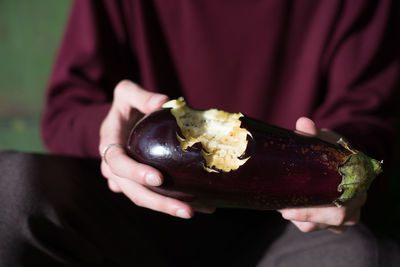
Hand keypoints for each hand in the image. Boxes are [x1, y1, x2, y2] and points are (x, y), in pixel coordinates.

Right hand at [99, 80, 214, 217]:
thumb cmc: (126, 105)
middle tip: (187, 210)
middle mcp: (115, 168)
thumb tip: (163, 102)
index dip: (135, 173)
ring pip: (145, 198)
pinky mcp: (140, 183)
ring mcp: (127, 179)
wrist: (124, 119)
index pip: (117, 163)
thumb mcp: (126, 92)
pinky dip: (174, 201)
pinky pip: (155, 196)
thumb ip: (140, 95)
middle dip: (159, 203)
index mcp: (109, 145)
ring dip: (169, 208)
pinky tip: (199, 205)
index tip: (158, 179)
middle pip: (133, 192)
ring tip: (195, 212)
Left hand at [279, 117, 366, 232]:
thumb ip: (312, 133)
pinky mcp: (337, 220)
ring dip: (300, 218)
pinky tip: (292, 210)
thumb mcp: (322, 139)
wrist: (335, 156)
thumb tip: (303, 123)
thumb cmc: (329, 148)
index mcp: (358, 179)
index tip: (286, 211)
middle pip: (332, 220)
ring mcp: (349, 212)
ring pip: (322, 226)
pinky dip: (303, 221)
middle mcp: (357, 199)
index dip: (311, 213)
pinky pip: (319, 227)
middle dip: (303, 217)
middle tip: (281, 209)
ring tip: (284, 205)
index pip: (340, 207)